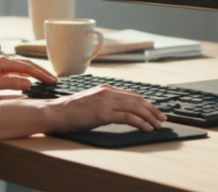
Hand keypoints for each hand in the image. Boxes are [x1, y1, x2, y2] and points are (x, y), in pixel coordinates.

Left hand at [0, 56, 57, 96]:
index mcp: (4, 62)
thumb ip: (12, 83)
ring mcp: (0, 66)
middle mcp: (3, 62)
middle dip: (42, 72)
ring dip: (35, 73)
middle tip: (54, 80)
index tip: (52, 81)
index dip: (42, 75)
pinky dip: (26, 76)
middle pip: (28, 65)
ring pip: (23, 68)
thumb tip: (29, 83)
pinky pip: (16, 73)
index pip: (28, 68)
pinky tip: (29, 81)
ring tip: (46, 80)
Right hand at [46, 85, 165, 132]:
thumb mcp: (90, 103)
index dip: (146, 103)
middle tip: (162, 118)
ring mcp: (105, 102)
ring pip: (135, 107)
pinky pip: (127, 117)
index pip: (132, 95)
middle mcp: (107, 93)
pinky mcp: (102, 113)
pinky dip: (140, 122)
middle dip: (153, 110)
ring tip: (157, 124)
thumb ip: (104, 103)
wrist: (55, 112)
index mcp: (105, 89)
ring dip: (149, 116)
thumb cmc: (70, 111)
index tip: (155, 111)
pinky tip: (146, 128)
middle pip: (137, 100)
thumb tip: (118, 111)